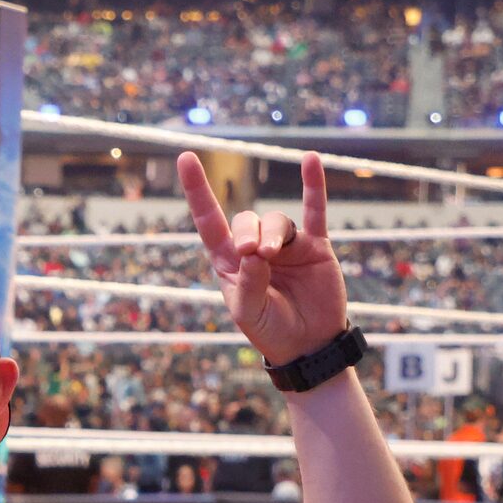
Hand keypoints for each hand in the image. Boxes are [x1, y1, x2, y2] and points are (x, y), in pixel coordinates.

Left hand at [178, 149, 350, 370]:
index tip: (186, 158)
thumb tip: (254, 252)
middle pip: (246, 220)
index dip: (197, 190)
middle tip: (256, 255)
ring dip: (274, 233)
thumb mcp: (248, 312)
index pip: (209, 220)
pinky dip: (313, 186)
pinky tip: (311, 160)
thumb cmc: (270, 329)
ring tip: (274, 254)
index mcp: (229, 261)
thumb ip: (248, 283)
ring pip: (278, 220)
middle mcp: (255, 247)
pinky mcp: (316, 246)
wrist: (308, 344)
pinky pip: (315, 211)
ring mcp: (287, 244)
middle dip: (249, 232)